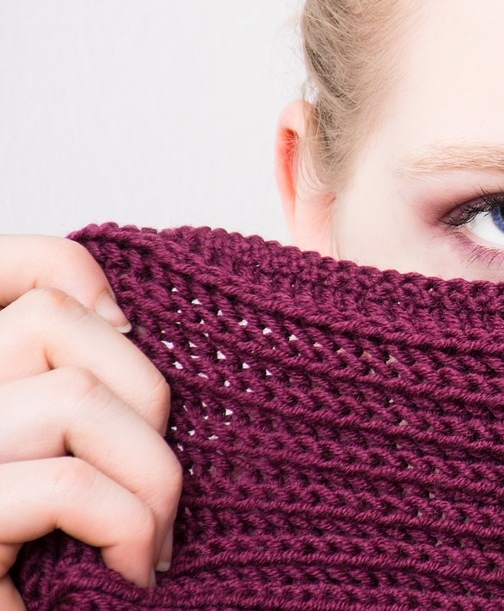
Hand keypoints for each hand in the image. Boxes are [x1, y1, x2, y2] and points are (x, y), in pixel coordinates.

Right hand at [0, 236, 180, 609]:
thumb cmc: (54, 565)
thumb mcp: (68, 459)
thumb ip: (74, 387)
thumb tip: (120, 319)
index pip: (4, 266)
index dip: (70, 269)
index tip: (126, 326)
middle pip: (51, 319)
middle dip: (142, 393)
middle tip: (156, 482)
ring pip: (75, 396)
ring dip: (149, 474)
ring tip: (150, 538)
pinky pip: (68, 486)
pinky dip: (127, 528)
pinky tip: (128, 570)